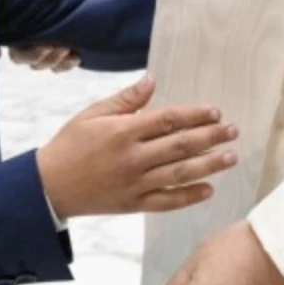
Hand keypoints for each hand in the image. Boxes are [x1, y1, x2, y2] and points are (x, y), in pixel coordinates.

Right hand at [7, 0, 89, 71]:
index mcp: (19, 15)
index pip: (1, 35)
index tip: (0, 53)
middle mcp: (28, 33)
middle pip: (20, 56)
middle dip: (33, 55)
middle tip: (49, 45)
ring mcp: (44, 43)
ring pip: (39, 64)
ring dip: (50, 61)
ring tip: (65, 49)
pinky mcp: (62, 50)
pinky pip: (58, 66)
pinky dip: (65, 65)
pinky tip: (75, 56)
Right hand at [36, 74, 237, 218]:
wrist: (50, 186)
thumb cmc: (71, 143)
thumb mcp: (93, 113)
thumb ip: (126, 99)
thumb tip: (152, 79)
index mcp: (124, 132)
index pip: (168, 120)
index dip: (194, 115)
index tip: (215, 112)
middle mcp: (134, 158)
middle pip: (180, 146)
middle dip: (210, 137)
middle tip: (233, 131)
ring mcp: (135, 184)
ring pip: (179, 174)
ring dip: (208, 165)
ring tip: (231, 157)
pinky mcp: (133, 205)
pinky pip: (166, 202)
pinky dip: (188, 197)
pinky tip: (208, 189)